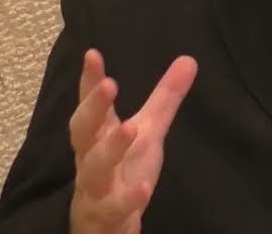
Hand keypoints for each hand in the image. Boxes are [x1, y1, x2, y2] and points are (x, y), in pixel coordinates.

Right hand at [68, 49, 197, 233]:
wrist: (107, 225)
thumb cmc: (123, 170)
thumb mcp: (149, 131)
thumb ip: (165, 99)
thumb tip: (189, 60)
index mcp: (100, 134)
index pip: (92, 104)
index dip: (90, 80)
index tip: (92, 54)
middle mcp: (90, 157)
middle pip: (82, 131)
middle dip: (93, 107)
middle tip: (109, 85)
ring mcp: (94, 188)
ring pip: (93, 168)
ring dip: (109, 149)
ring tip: (130, 129)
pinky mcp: (105, 215)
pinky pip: (113, 208)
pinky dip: (127, 199)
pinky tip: (144, 189)